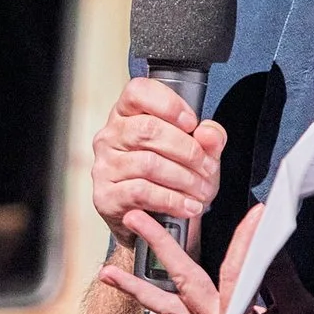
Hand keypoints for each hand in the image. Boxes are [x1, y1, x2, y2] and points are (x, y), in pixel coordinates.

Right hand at [90, 76, 225, 245]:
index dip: (169, 104)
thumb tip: (208, 133)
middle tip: (207, 167)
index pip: (138, 91)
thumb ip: (209, 139)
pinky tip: (188, 206)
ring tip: (201, 191)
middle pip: (148, 129)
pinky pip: (141, 192)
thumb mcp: (197, 154)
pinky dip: (172, 200)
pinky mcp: (105, 196)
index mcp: (127, 115)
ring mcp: (104, 166)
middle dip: (187, 150)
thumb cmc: (171, 179)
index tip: (192, 124)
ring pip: (148, 163)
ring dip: (184, 179)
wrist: (152, 222)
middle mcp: (110, 136)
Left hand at [98, 204, 313, 313]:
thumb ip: (279, 274)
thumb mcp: (303, 308)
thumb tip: (262, 237)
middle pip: (180, 285)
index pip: (230, 270)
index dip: (244, 239)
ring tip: (106, 274)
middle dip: (158, 248)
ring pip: (171, 310)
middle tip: (133, 218)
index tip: (259, 211)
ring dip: (140, 290)